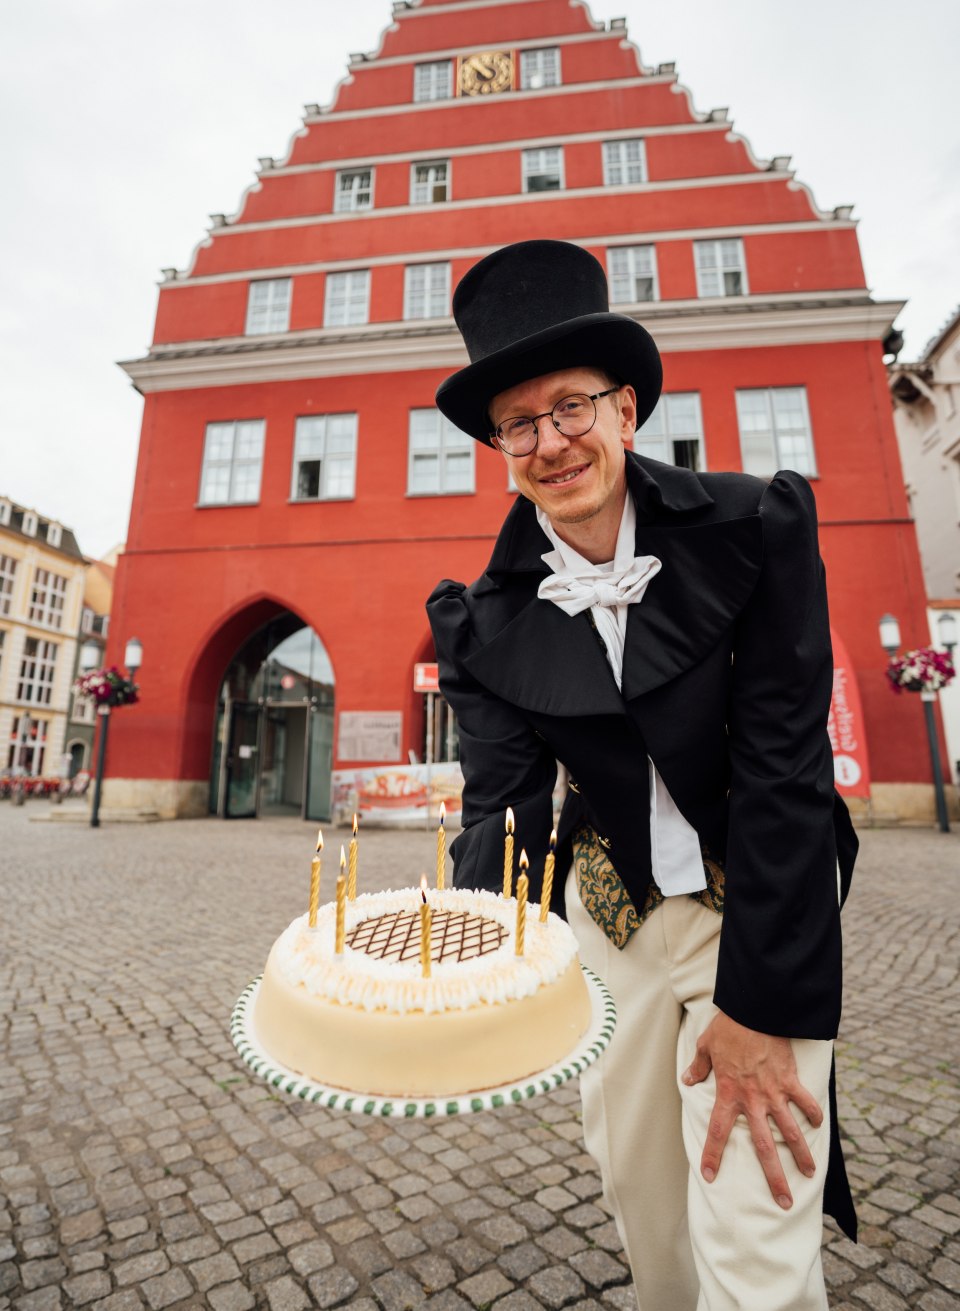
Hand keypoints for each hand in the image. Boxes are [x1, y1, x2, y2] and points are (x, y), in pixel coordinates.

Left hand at [681, 1011, 822, 1208]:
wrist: (756, 1011)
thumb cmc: (729, 1026)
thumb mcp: (706, 1045)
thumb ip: (699, 1066)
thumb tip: (687, 1079)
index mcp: (728, 1093)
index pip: (717, 1131)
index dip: (712, 1155)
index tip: (709, 1176)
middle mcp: (753, 1100)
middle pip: (763, 1147)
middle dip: (774, 1177)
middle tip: (783, 1201)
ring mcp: (774, 1093)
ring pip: (790, 1132)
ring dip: (801, 1154)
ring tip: (810, 1173)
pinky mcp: (791, 1080)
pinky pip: (805, 1102)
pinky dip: (813, 1114)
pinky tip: (819, 1126)